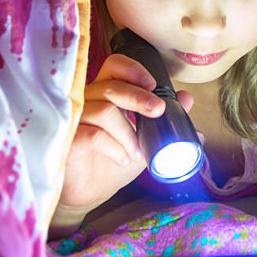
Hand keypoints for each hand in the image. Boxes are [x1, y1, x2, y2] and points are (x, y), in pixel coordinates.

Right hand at [51, 53, 193, 234]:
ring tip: (137, 151)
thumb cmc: (115, 158)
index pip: (115, 65)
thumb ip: (165, 118)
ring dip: (128, 132)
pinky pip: (92, 135)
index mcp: (107, 92)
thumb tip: (188, 99)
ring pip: (104, 110)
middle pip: (111, 85)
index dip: (133, 69)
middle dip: (138, 97)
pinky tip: (122, 158)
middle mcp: (89, 99)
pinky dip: (114, 147)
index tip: (154, 85)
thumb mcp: (146, 138)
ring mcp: (76, 118)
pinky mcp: (68, 139)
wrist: (92, 191)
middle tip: (158, 111)